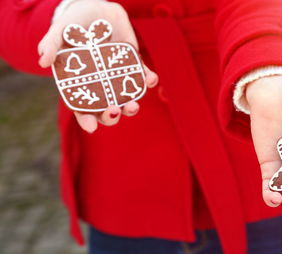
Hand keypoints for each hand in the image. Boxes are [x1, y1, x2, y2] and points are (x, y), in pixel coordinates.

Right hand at [38, 0, 157, 132]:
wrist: (96, 9)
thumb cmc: (75, 23)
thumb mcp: (60, 31)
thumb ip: (51, 44)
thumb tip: (43, 61)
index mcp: (81, 84)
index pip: (82, 107)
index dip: (86, 119)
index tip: (91, 127)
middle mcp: (101, 85)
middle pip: (107, 109)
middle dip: (111, 115)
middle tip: (114, 110)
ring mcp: (118, 77)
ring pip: (127, 99)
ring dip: (132, 106)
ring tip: (133, 105)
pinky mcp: (133, 65)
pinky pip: (143, 76)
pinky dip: (148, 80)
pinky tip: (151, 79)